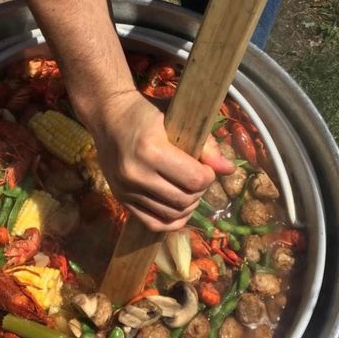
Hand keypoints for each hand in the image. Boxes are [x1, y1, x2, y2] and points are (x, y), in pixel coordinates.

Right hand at [89, 90, 234, 231]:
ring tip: (188, 190)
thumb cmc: (147, 113)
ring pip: (171, 214)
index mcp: (151, 150)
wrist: (108, 116)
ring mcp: (126, 190)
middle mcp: (136, 174)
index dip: (209, 176)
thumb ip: (206, 145)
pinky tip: (179, 209)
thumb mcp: (178, 121)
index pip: (194, 179)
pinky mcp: (121, 199)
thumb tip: (230, 170)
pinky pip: (153, 223)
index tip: (206, 167)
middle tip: (199, 179)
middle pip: (184, 199)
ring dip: (188, 205)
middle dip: (200, 191)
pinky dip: (171, 221)